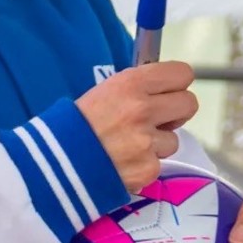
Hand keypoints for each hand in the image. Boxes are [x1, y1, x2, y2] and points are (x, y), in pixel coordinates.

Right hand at [75, 62, 196, 192]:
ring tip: (129, 146)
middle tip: (158, 119)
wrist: (53, 164)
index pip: (182, 74)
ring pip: (173, 139)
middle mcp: (142, 109)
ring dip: (157, 143)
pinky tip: (123, 163)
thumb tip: (160, 91)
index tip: (167, 91)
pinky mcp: (147, 169)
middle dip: (176, 112)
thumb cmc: (74, 125)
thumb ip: (134, 90)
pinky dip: (144, 165)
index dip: (176, 84)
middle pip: (189, 103)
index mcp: (130, 84)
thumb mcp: (102, 93)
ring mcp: (147, 141)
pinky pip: (158, 164)